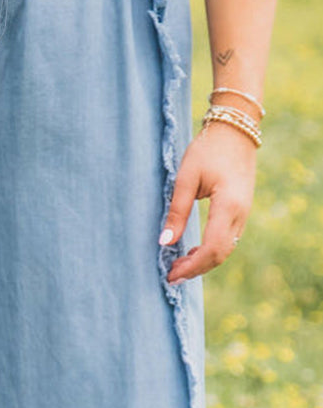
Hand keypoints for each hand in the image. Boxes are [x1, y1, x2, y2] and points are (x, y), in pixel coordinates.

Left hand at [159, 120, 256, 282]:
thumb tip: (165, 242)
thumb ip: (177, 211)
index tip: (170, 274)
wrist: (235, 132)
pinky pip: (227, 239)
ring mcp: (244, 214)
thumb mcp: (186, 178)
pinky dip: (210, 251)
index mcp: (228, 206)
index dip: (192, 266)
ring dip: (203, 262)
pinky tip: (192, 252)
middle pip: (220, 254)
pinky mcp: (241, 212)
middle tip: (171, 275)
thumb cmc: (208, 150)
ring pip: (226, 249)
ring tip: (178, 266)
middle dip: (196, 269)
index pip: (212, 248)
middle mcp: (241, 214)